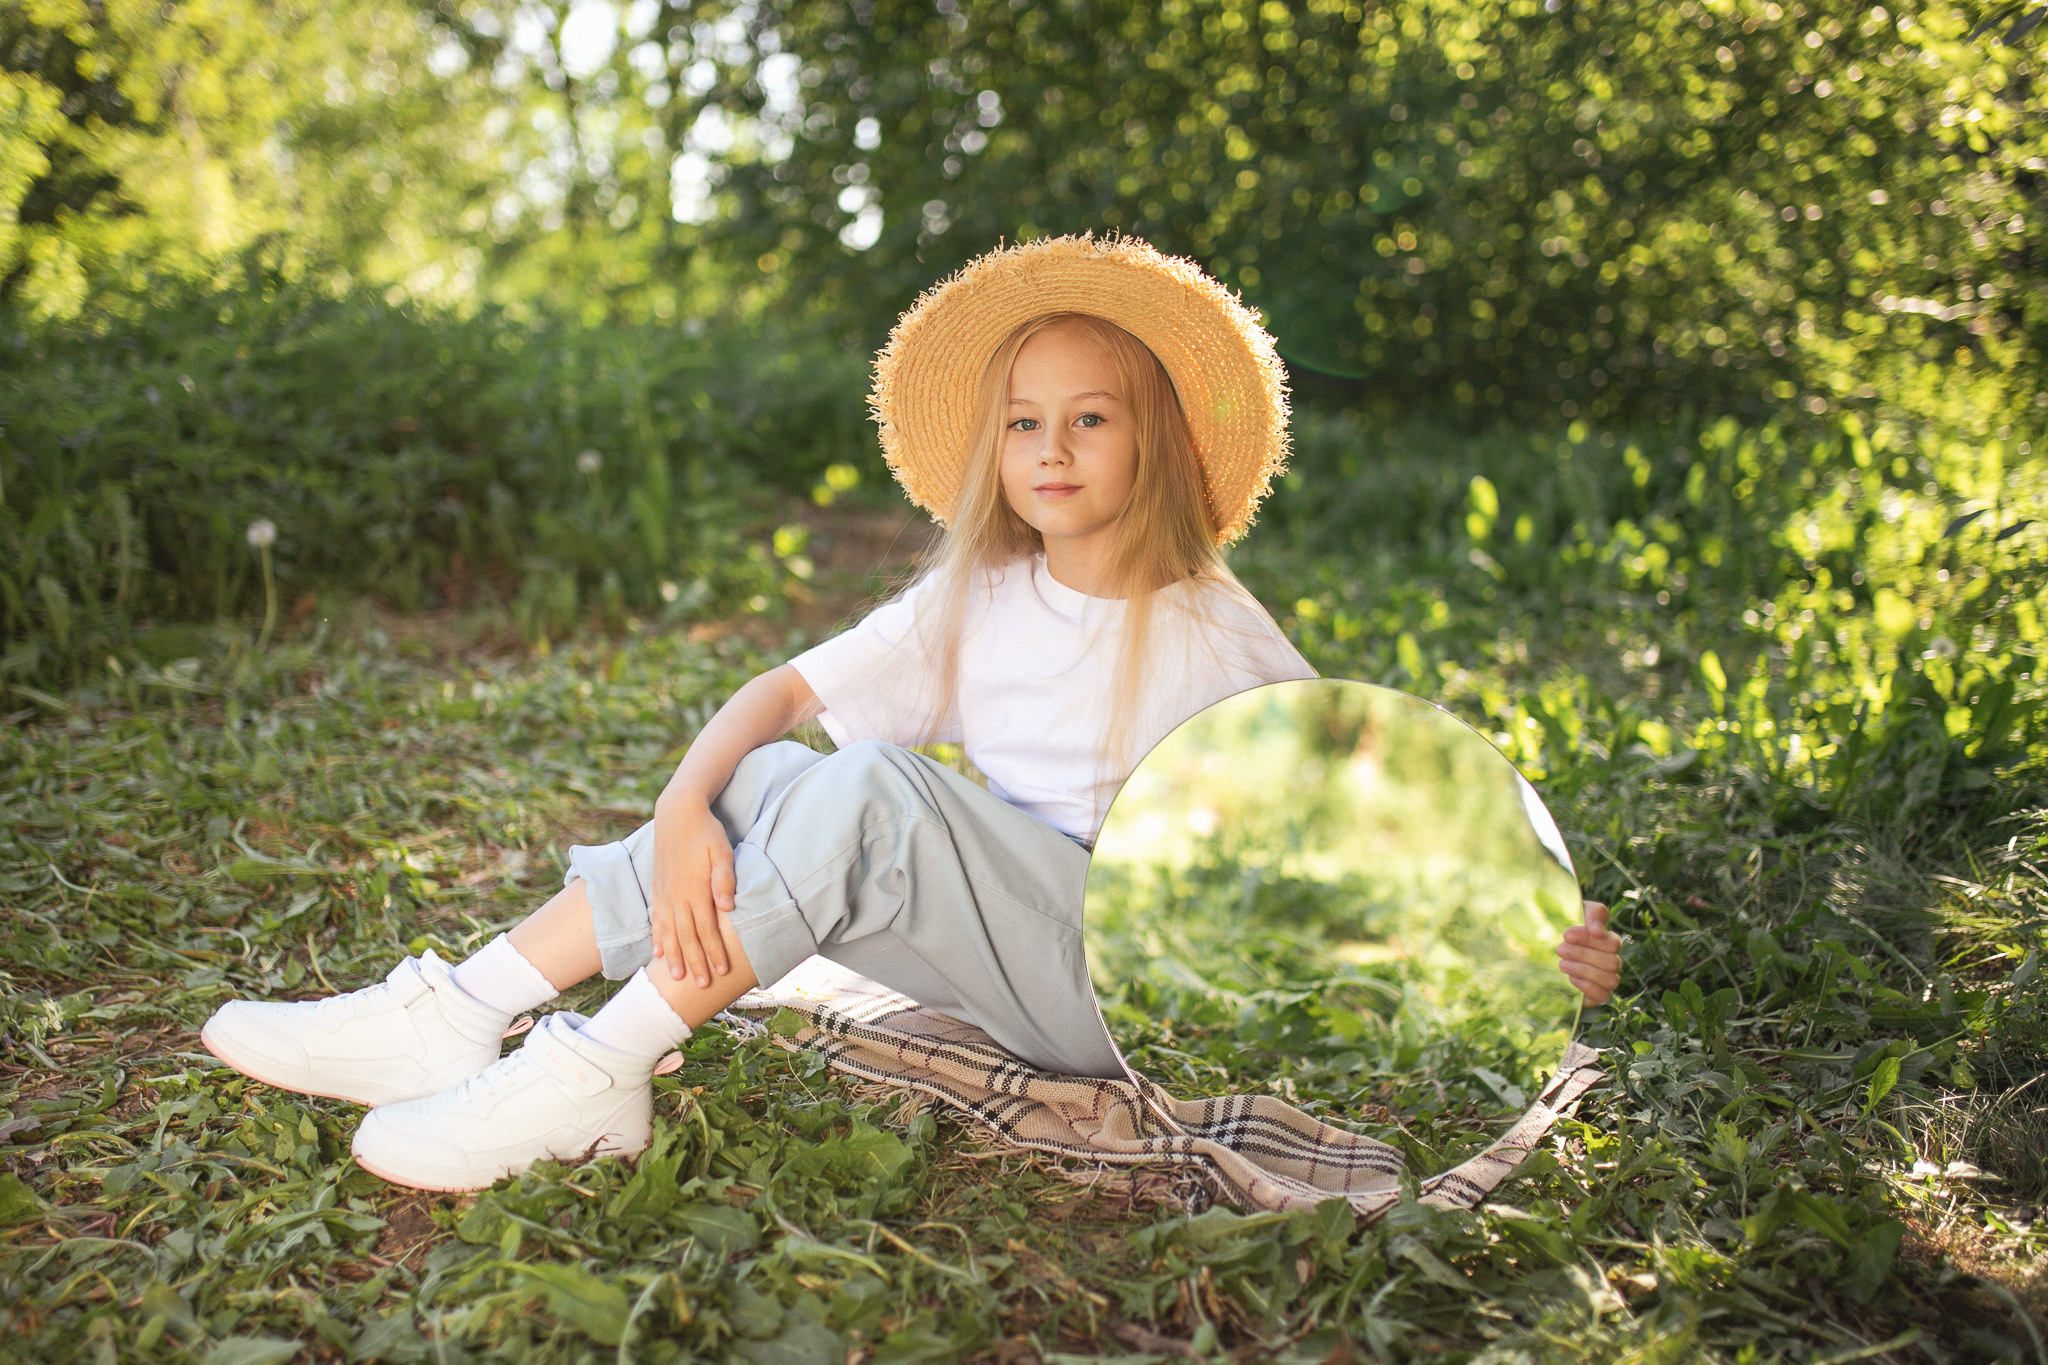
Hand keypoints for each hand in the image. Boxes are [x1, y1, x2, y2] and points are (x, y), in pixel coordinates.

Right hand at [648, 799, 736, 987]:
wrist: (677, 812)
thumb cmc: (706, 831)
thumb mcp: (723, 850)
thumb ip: (724, 878)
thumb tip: (728, 907)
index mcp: (695, 889)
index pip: (706, 928)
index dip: (714, 951)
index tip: (721, 971)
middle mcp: (677, 895)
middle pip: (687, 936)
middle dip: (695, 962)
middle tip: (701, 986)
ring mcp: (665, 893)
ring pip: (669, 932)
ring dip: (674, 956)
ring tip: (676, 977)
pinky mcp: (658, 888)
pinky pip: (657, 919)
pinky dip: (658, 938)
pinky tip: (658, 954)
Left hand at [1557, 900, 1622, 1005]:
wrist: (1544, 948)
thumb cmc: (1565, 927)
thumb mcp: (1578, 911)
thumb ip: (1593, 914)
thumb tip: (1598, 930)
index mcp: (1609, 942)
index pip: (1613, 943)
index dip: (1590, 940)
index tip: (1566, 935)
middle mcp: (1611, 961)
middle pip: (1611, 962)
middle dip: (1583, 955)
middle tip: (1560, 949)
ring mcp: (1606, 980)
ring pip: (1610, 979)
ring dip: (1584, 970)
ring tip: (1562, 964)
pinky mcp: (1597, 995)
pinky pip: (1602, 996)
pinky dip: (1587, 987)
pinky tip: (1571, 978)